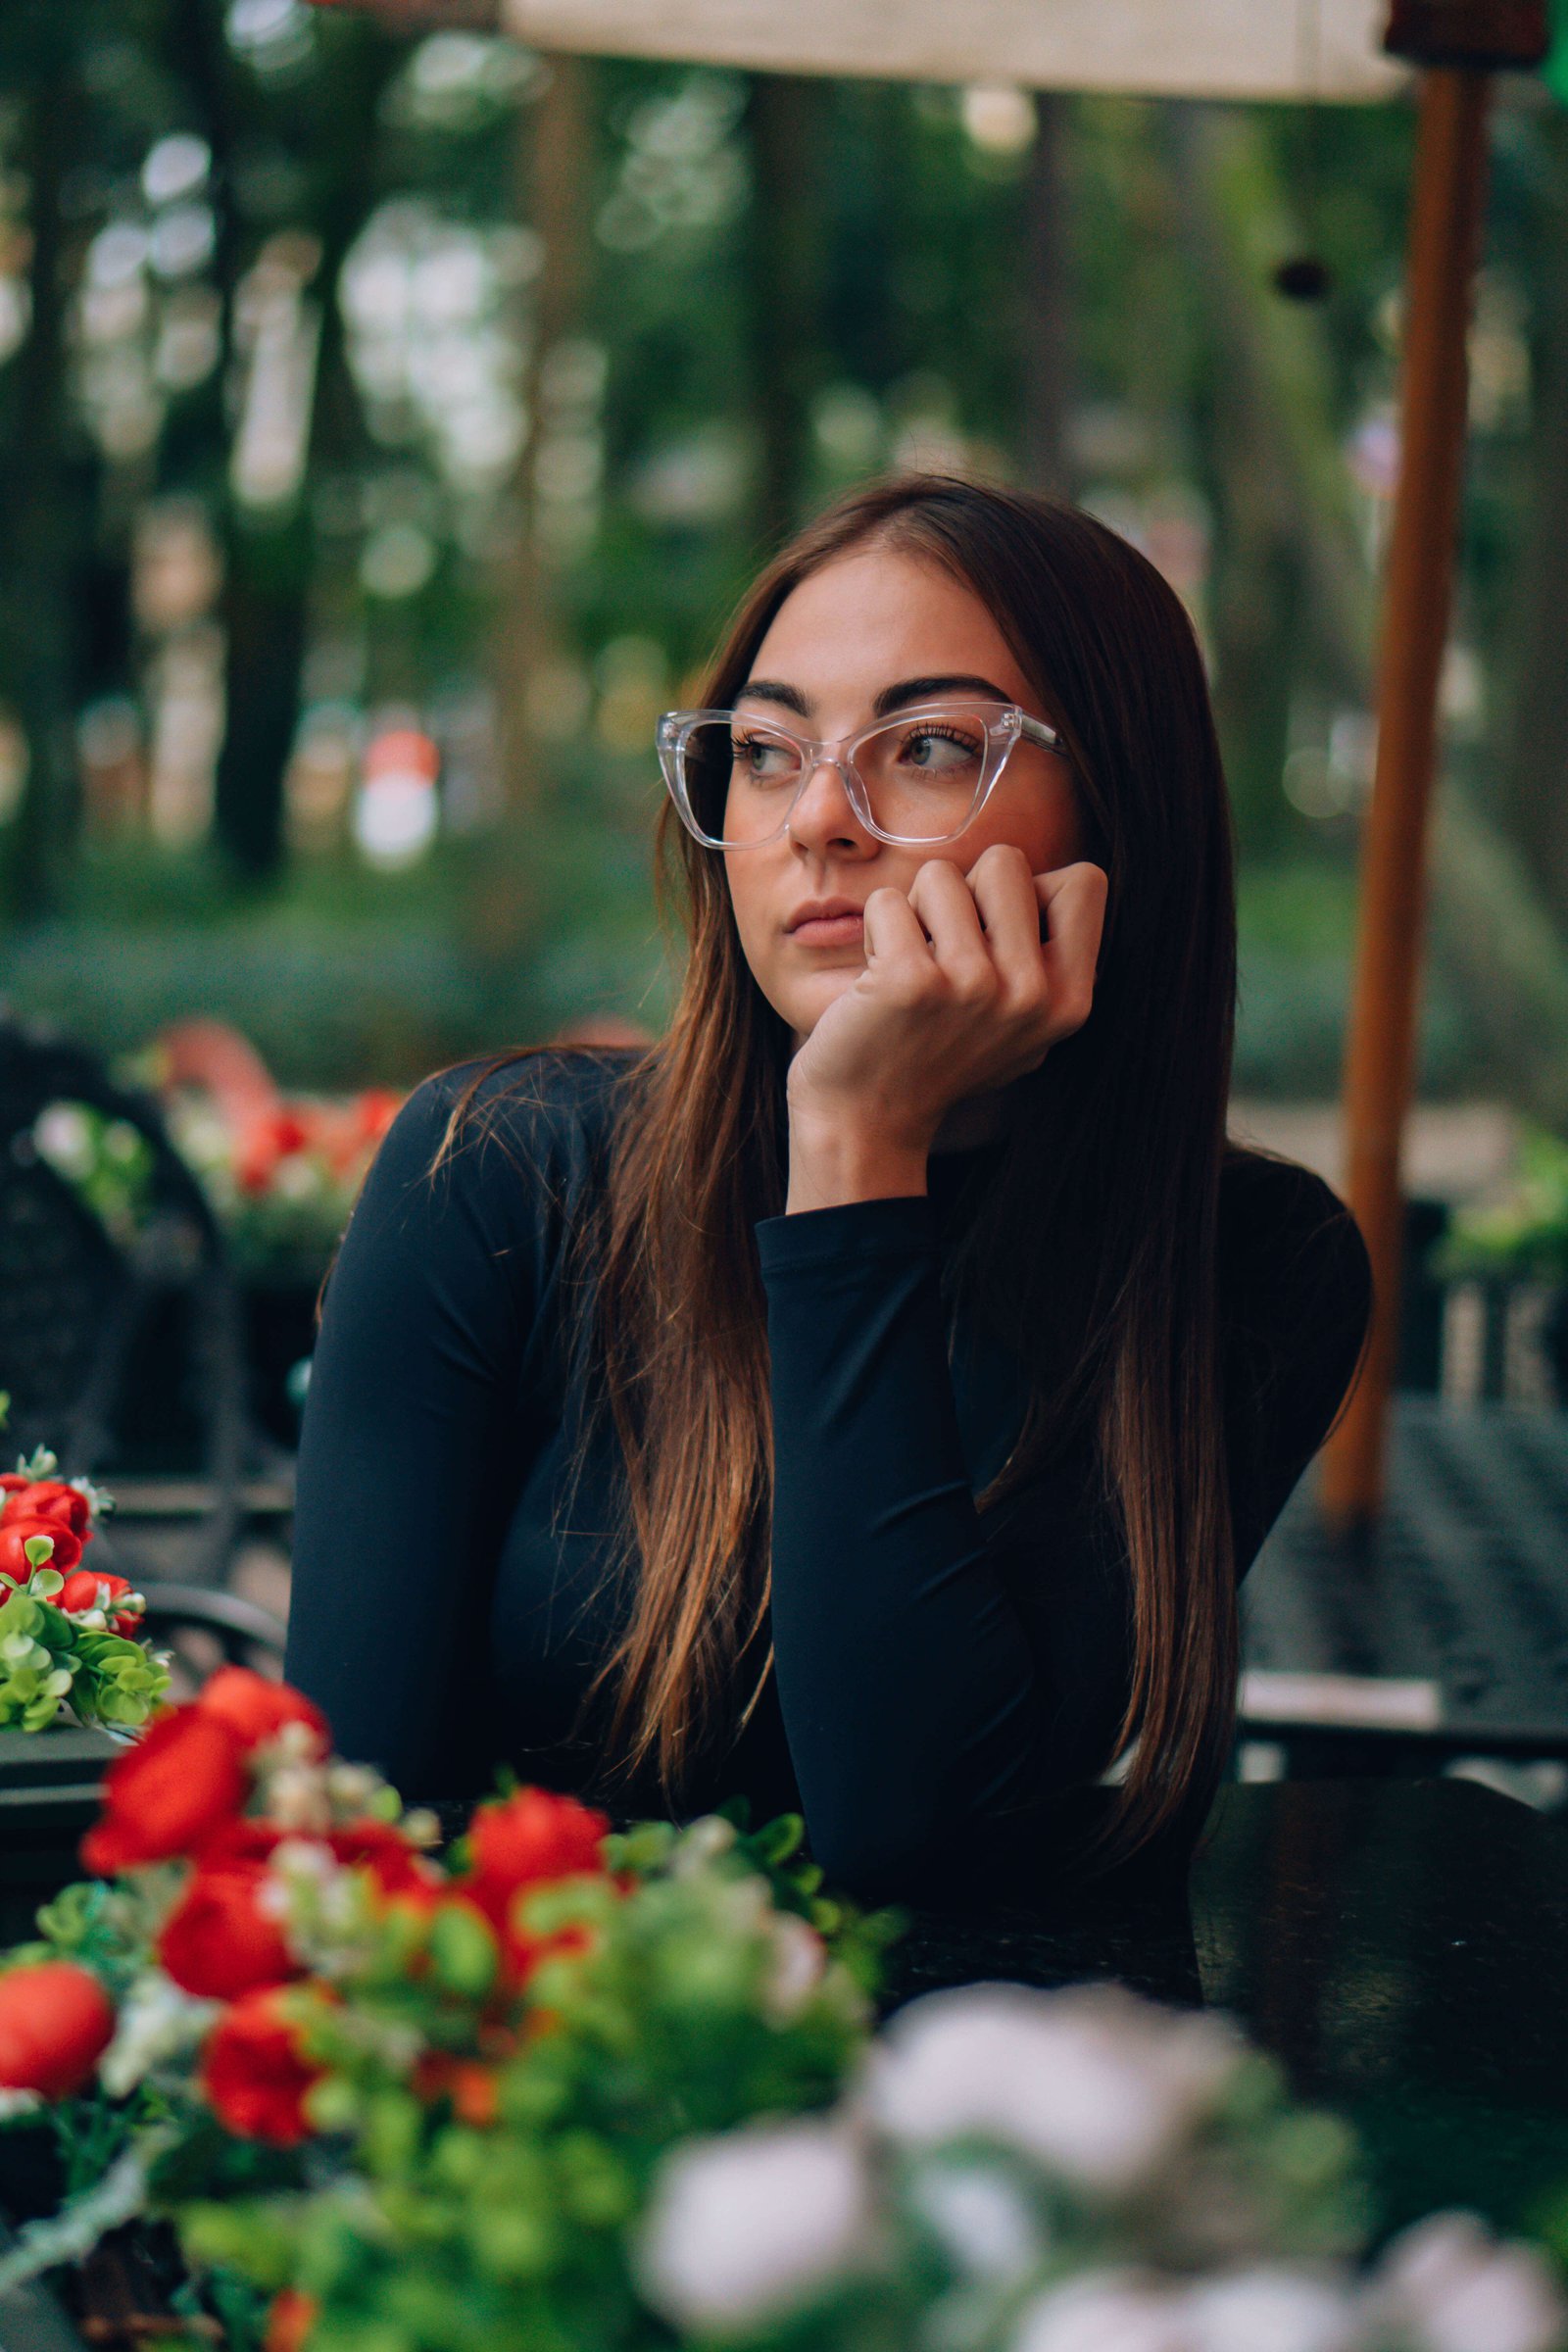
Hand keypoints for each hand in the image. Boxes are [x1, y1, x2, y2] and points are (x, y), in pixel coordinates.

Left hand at [785, 846, 1107, 1207]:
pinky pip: (887, 902)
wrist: (868, 1122)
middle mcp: (1032, 994)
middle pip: (1005, 863)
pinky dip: (874, 931)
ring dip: (914, 912)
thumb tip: (1055, 883)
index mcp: (1069, 1001)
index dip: (1032, 891)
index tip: (996, 936)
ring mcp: (973, 986)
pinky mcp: (911, 981)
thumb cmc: (938, 1059)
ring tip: (911, 966)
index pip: (1086, 881)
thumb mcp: (1021, 1027)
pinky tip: (877, 981)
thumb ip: (1047, 961)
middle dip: (964, 893)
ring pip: (940, 875)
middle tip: (944, 949)